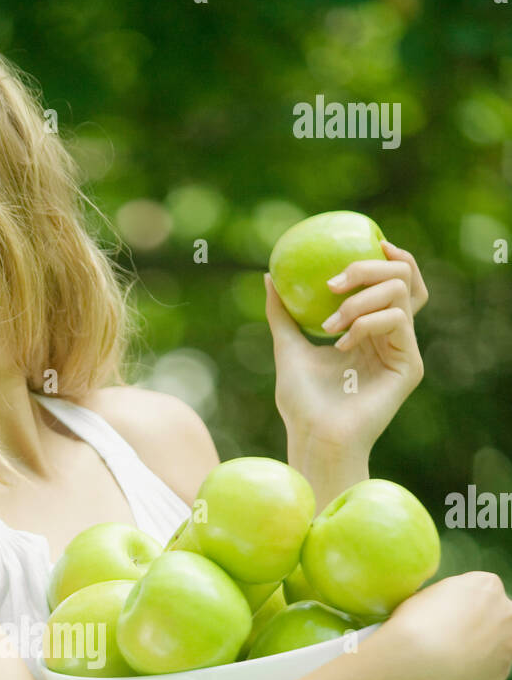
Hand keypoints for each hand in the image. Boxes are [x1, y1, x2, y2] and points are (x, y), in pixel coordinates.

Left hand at [266, 240, 427, 455]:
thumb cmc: (301, 403)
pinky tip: (341, 345)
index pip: (394, 282)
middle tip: (333, 282)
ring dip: (359, 300)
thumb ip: (282, 313)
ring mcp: (404, 350)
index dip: (390, 256)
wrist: (314, 437)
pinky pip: (395, 321)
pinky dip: (364, 324)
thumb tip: (269, 277)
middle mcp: (392, 337)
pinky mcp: (410, 365)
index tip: (368, 241)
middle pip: (404, 277)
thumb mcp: (286, 347)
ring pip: (401, 293)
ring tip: (328, 326)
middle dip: (369, 267)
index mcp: (371, 330)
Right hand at [383, 572, 511, 679]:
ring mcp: (508, 644)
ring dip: (477, 651)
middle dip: (477, 626)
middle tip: (447, 639)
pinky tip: (449, 675)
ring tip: (445, 661)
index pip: (480, 591)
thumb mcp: (426, 595)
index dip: (460, 605)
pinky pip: (487, 671)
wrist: (416, 662)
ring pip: (495, 646)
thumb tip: (444, 611)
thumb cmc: (414, 623)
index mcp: (487, 585)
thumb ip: (447, 600)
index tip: (443, 616)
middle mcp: (507, 612)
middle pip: (495, 617)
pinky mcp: (501, 673)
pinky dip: (472, 673)